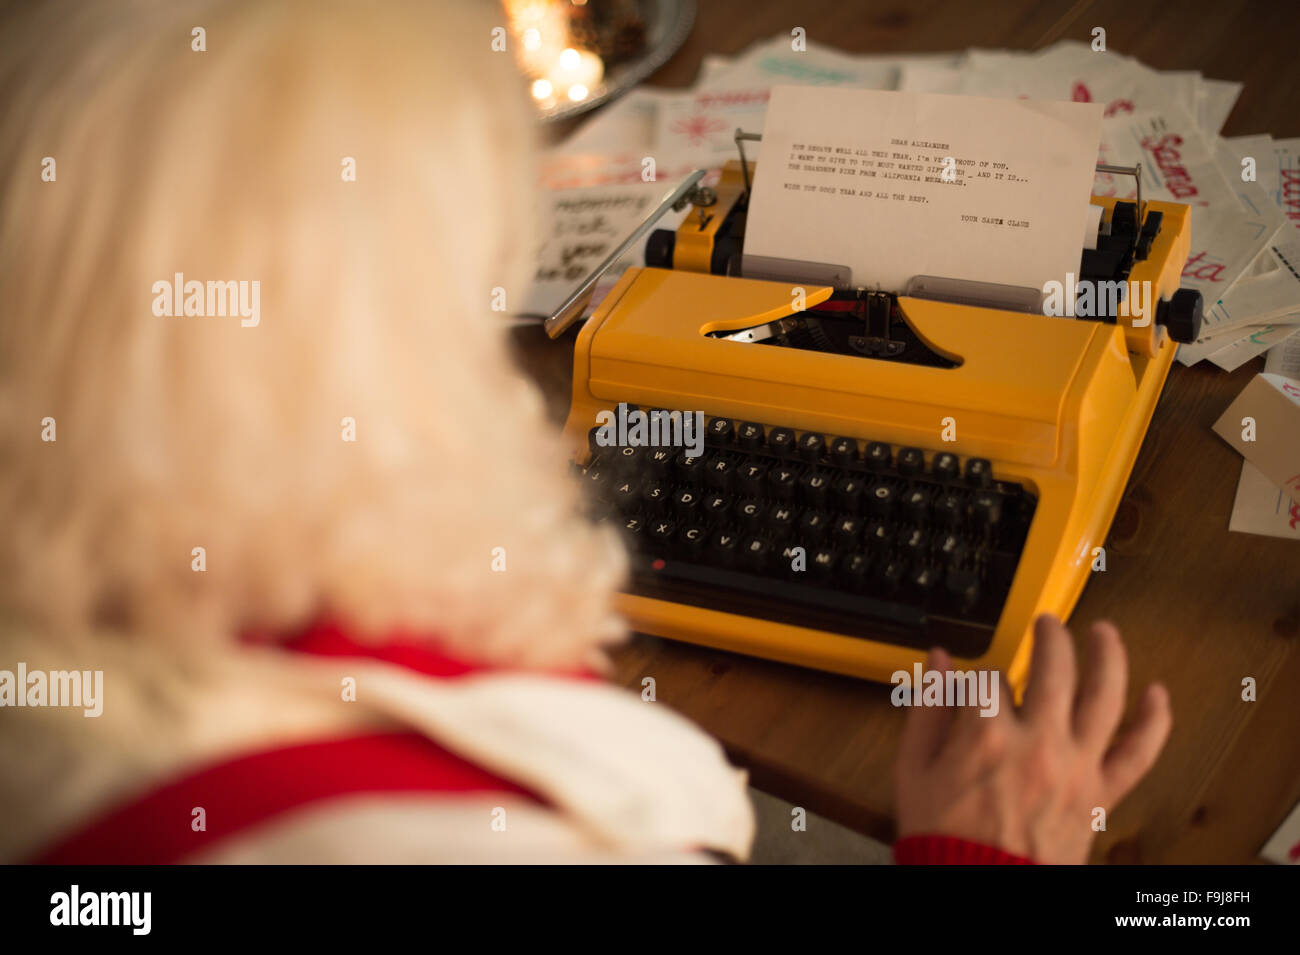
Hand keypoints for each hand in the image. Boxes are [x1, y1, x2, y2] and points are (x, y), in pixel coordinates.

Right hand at [894, 614, 1171, 863]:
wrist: (980, 889)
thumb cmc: (945, 839)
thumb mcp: (914, 769)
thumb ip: (927, 707)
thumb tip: (939, 661)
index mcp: (986, 734)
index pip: (988, 679)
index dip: (980, 679)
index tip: (973, 687)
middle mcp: (1037, 742)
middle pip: (1053, 667)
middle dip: (1048, 637)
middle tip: (1047, 625)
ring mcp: (1075, 766)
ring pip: (1104, 695)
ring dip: (1107, 655)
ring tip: (1103, 632)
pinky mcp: (1100, 794)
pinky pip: (1138, 753)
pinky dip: (1154, 721)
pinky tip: (1157, 693)